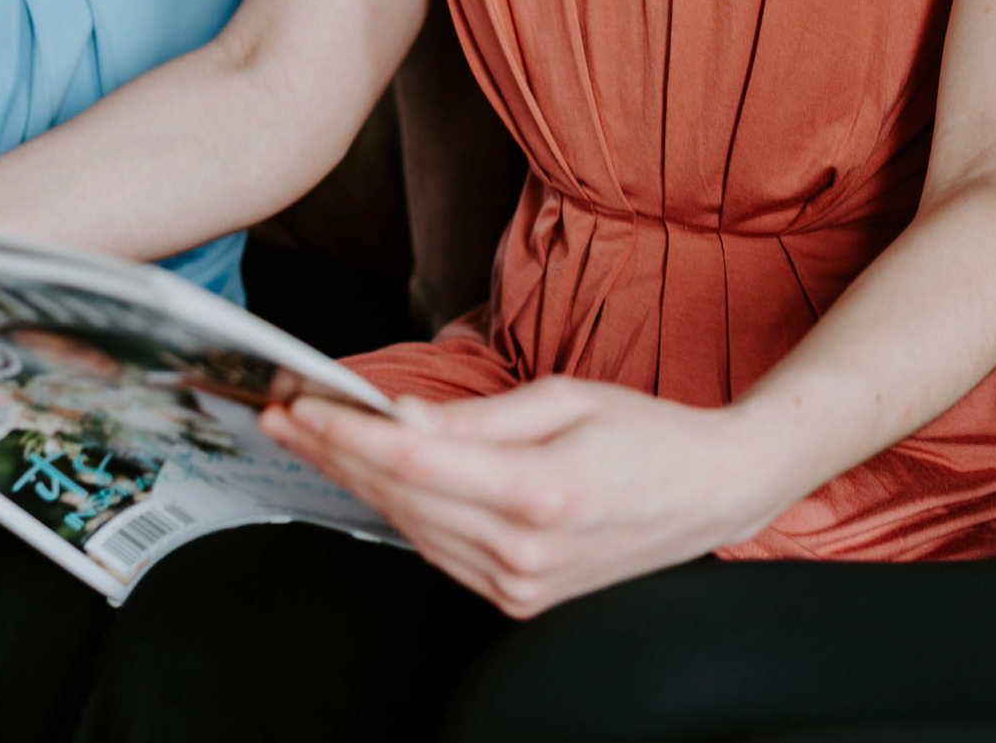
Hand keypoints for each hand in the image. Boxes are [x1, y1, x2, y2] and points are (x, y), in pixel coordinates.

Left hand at [260, 377, 801, 616]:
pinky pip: (441, 551)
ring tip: (314, 440)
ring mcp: (522, 583)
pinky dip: (401, 512)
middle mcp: (524, 550)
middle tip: (285, 416)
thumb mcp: (564, 397)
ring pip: (411, 529)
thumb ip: (475, 418)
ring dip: (358, 483)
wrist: (710, 491)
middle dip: (335, 453)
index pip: (412, 463)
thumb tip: (399, 421)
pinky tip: (374, 477)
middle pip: (400, 498)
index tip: (301, 405)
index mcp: (538, 491)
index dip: (347, 434)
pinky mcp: (521, 598)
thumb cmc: (646, 432)